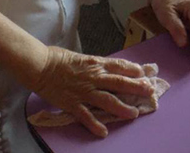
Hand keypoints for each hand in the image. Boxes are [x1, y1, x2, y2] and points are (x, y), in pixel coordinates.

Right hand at [30, 46, 155, 137]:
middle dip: (136, 87)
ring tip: (134, 114)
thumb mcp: (80, 57)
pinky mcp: (73, 103)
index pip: (119, 66)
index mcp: (95, 63)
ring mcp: (84, 91)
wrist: (40, 65)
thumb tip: (104, 68)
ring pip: (107, 100)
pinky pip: (86, 116)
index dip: (133, 69)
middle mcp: (93, 77)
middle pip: (119, 82)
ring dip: (122, 108)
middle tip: (150, 91)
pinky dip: (95, 125)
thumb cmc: (57, 58)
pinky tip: (104, 132)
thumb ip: (94, 64)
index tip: (144, 73)